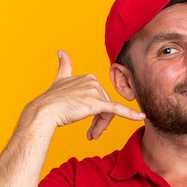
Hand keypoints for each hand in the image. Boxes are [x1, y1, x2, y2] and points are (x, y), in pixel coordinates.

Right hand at [26, 50, 144, 139]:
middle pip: (106, 107)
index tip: (90, 124)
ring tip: (91, 135)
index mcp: (90, 77)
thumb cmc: (52, 100)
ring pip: (108, 114)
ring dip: (100, 127)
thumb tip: (61, 51)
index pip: (101, 99)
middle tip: (91, 135)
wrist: (45, 111)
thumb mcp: (60, 79)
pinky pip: (117, 109)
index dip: (97, 114)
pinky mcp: (97, 103)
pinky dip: (131, 114)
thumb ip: (64, 66)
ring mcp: (95, 91)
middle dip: (100, 123)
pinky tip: (141, 117)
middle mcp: (94, 81)